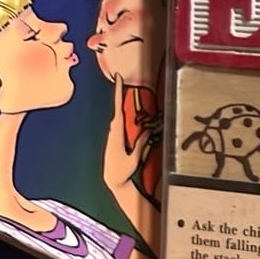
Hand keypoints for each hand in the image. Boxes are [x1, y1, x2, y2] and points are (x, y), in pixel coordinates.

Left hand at [102, 75, 145, 189]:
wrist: (112, 180)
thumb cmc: (123, 171)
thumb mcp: (134, 158)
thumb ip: (140, 144)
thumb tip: (148, 130)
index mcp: (116, 136)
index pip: (117, 110)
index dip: (117, 94)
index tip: (118, 80)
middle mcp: (112, 132)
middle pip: (116, 108)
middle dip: (118, 93)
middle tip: (120, 78)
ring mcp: (112, 135)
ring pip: (118, 114)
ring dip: (120, 101)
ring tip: (123, 88)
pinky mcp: (114, 138)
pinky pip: (119, 121)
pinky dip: (121, 111)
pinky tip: (125, 108)